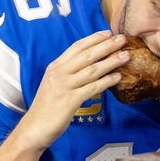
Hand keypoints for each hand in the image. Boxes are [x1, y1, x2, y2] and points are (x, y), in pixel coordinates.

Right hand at [19, 31, 130, 148]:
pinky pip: (93, 87)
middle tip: (122, 39)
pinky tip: (117, 77)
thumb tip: (86, 66)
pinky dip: (106, 81)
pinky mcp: (70, 100)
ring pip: (92, 70)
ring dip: (111, 62)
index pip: (76, 47)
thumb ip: (67, 73)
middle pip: (87, 55)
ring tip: (125, 56)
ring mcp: (65, 86)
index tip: (108, 33)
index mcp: (55, 67)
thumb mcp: (53, 84)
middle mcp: (59, 73)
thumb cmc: (46, 107)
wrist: (34, 127)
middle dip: (106, 46)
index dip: (93, 39)